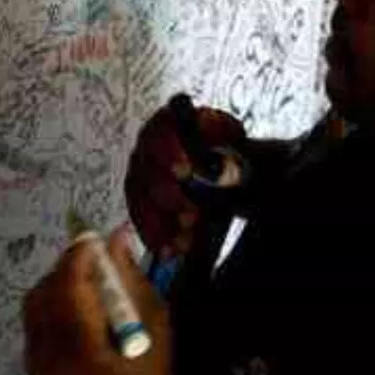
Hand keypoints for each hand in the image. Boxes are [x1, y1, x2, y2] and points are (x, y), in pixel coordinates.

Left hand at [23, 227, 173, 374]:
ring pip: (35, 301)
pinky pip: (33, 317)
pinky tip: (76, 303)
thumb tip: (117, 237)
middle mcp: (51, 355)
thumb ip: (132, 280)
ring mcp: (37, 361)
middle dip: (69, 265)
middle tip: (96, 256)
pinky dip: (51, 300)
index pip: (70, 288)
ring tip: (88, 279)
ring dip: (59, 280)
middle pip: (47, 291)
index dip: (80, 255)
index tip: (97, 238)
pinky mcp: (33, 363)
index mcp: (85, 350)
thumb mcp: (154, 326)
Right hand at [125, 97, 246, 259]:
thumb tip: (227, 172)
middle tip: (191, 214)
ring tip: (186, 238)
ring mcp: (139, 174)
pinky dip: (155, 238)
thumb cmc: (225, 155)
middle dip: (169, 196)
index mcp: (170, 123)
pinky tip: (170, 250)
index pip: (162, 130)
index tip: (185, 172)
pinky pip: (140, 220)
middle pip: (148, 170)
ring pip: (140, 200)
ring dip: (162, 223)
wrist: (222, 174)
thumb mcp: (235, 152)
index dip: (171, 151)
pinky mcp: (138, 201)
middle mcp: (147, 147)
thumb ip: (232, 160)